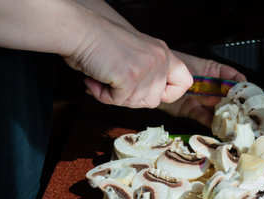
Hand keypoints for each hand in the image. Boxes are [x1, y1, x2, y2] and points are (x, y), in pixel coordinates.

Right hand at [64, 13, 192, 108]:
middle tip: (114, 85)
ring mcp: (146, 67)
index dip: (170, 95)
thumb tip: (148, 99)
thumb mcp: (136, 55)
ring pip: (135, 103)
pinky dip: (102, 94)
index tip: (153, 94)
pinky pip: (118, 101)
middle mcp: (159, 58)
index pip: (185, 83)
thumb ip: (148, 73)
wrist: (78, 31)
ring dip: (115, 96)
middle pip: (154, 101)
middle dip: (131, 99)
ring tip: (103, 77)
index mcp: (162, 52)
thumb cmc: (99, 42)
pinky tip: (94, 79)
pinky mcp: (130, 76)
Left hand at [158, 51, 246, 126]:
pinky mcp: (190, 110)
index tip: (249, 91)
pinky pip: (203, 117)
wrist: (153, 75)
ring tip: (233, 120)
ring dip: (225, 115)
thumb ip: (214, 75)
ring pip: (216, 108)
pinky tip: (218, 125)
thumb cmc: (173, 64)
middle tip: (243, 110)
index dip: (241, 85)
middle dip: (235, 104)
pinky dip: (210, 122)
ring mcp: (200, 99)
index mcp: (212, 71)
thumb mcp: (195, 66)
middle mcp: (208, 87)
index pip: (231, 77)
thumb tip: (229, 86)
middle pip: (226, 96)